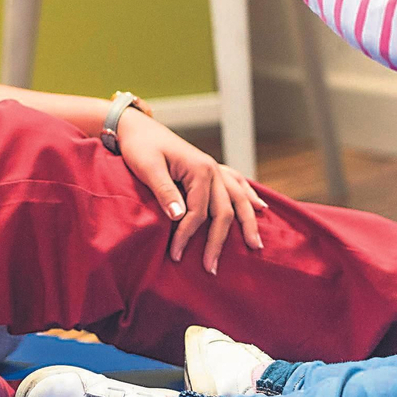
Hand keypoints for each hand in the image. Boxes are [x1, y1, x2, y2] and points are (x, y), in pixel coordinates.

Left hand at [114, 109, 266, 274]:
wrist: (137, 127)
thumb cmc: (140, 147)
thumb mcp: (148, 168)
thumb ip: (165, 191)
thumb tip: (181, 217)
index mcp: (199, 169)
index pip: (198, 212)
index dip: (187, 235)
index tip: (175, 255)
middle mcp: (212, 169)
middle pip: (224, 211)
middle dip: (218, 241)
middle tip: (211, 268)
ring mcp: (213, 168)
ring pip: (237, 199)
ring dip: (247, 222)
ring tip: (255, 245)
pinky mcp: (209, 169)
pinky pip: (235, 184)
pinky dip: (248, 196)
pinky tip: (259, 206)